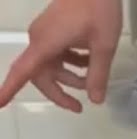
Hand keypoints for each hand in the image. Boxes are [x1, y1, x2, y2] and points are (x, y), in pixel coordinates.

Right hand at [0, 0, 122, 111]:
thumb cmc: (99, 10)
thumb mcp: (104, 46)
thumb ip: (98, 75)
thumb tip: (95, 100)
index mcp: (46, 44)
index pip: (24, 71)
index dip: (10, 88)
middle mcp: (40, 39)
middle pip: (41, 74)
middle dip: (59, 92)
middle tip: (78, 107)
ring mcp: (46, 33)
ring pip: (51, 65)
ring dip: (70, 76)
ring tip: (92, 81)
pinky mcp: (53, 29)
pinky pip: (57, 53)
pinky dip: (71, 62)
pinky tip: (89, 63)